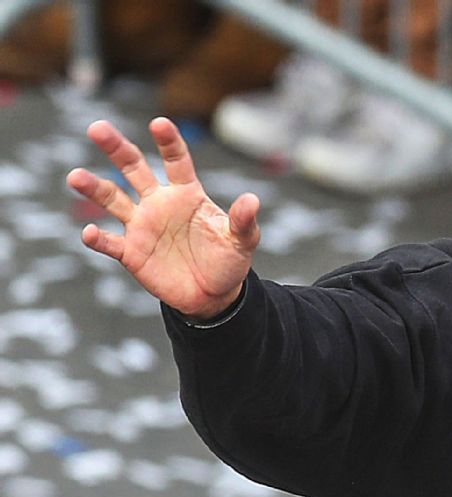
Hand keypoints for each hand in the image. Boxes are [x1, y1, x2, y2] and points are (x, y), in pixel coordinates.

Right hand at [67, 117, 259, 319]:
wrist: (214, 295)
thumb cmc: (228, 261)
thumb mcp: (242, 241)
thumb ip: (244, 221)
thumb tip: (252, 200)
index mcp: (187, 194)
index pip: (176, 161)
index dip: (168, 142)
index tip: (160, 123)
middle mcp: (159, 203)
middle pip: (134, 169)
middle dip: (117, 148)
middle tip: (97, 128)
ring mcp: (142, 226)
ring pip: (112, 199)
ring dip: (94, 188)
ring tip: (76, 176)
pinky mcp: (131, 253)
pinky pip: (110, 243)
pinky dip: (97, 238)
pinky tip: (90, 232)